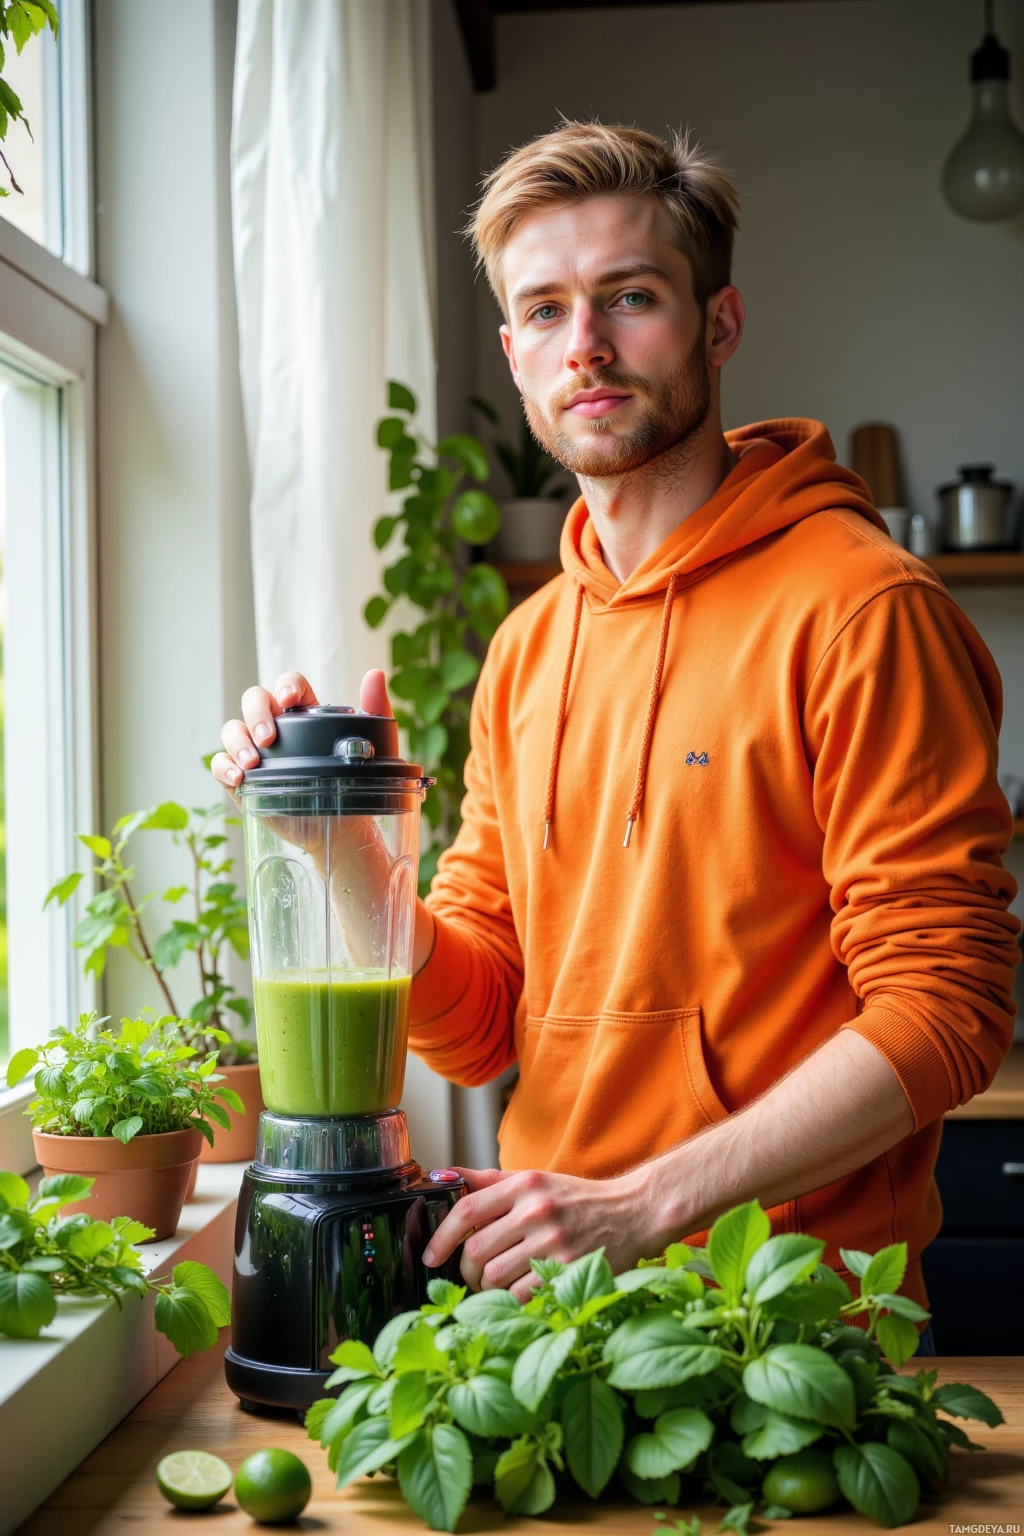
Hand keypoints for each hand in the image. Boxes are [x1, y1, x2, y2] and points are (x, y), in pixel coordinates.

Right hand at [210, 668, 392, 790]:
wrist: (343, 827)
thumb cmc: (355, 782)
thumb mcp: (372, 745)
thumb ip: (376, 708)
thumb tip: (375, 675)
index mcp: (304, 713)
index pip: (288, 685)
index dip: (285, 686)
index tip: (290, 700)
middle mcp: (276, 727)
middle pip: (254, 700)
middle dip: (256, 713)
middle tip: (268, 738)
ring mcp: (256, 751)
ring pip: (232, 729)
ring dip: (238, 742)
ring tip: (253, 763)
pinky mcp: (243, 779)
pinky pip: (220, 763)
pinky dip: (223, 766)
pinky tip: (237, 778)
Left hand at [422, 1165, 653, 1302]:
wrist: (633, 1212)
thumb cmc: (578, 1199)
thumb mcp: (535, 1180)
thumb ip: (490, 1181)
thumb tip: (444, 1175)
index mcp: (524, 1185)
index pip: (467, 1208)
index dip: (441, 1235)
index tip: (430, 1255)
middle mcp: (537, 1210)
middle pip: (476, 1249)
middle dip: (466, 1270)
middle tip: (471, 1276)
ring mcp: (554, 1241)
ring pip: (495, 1276)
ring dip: (487, 1289)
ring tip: (496, 1286)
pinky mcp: (569, 1269)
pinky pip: (522, 1295)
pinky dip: (511, 1301)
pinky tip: (517, 1295)